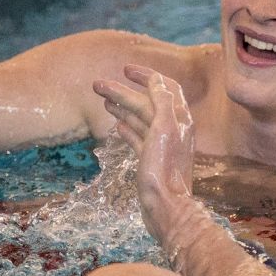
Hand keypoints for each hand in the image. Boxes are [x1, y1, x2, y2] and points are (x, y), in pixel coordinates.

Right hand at [93, 64, 194, 207]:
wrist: (165, 206)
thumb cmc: (164, 169)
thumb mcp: (164, 129)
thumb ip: (162, 102)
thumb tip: (156, 79)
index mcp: (179, 118)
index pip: (164, 87)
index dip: (146, 75)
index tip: (125, 69)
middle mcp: (172, 128)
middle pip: (146, 102)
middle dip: (122, 92)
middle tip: (97, 85)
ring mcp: (161, 144)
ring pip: (139, 118)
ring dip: (121, 107)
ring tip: (102, 99)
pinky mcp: (151, 159)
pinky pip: (138, 137)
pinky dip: (127, 127)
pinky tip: (116, 123)